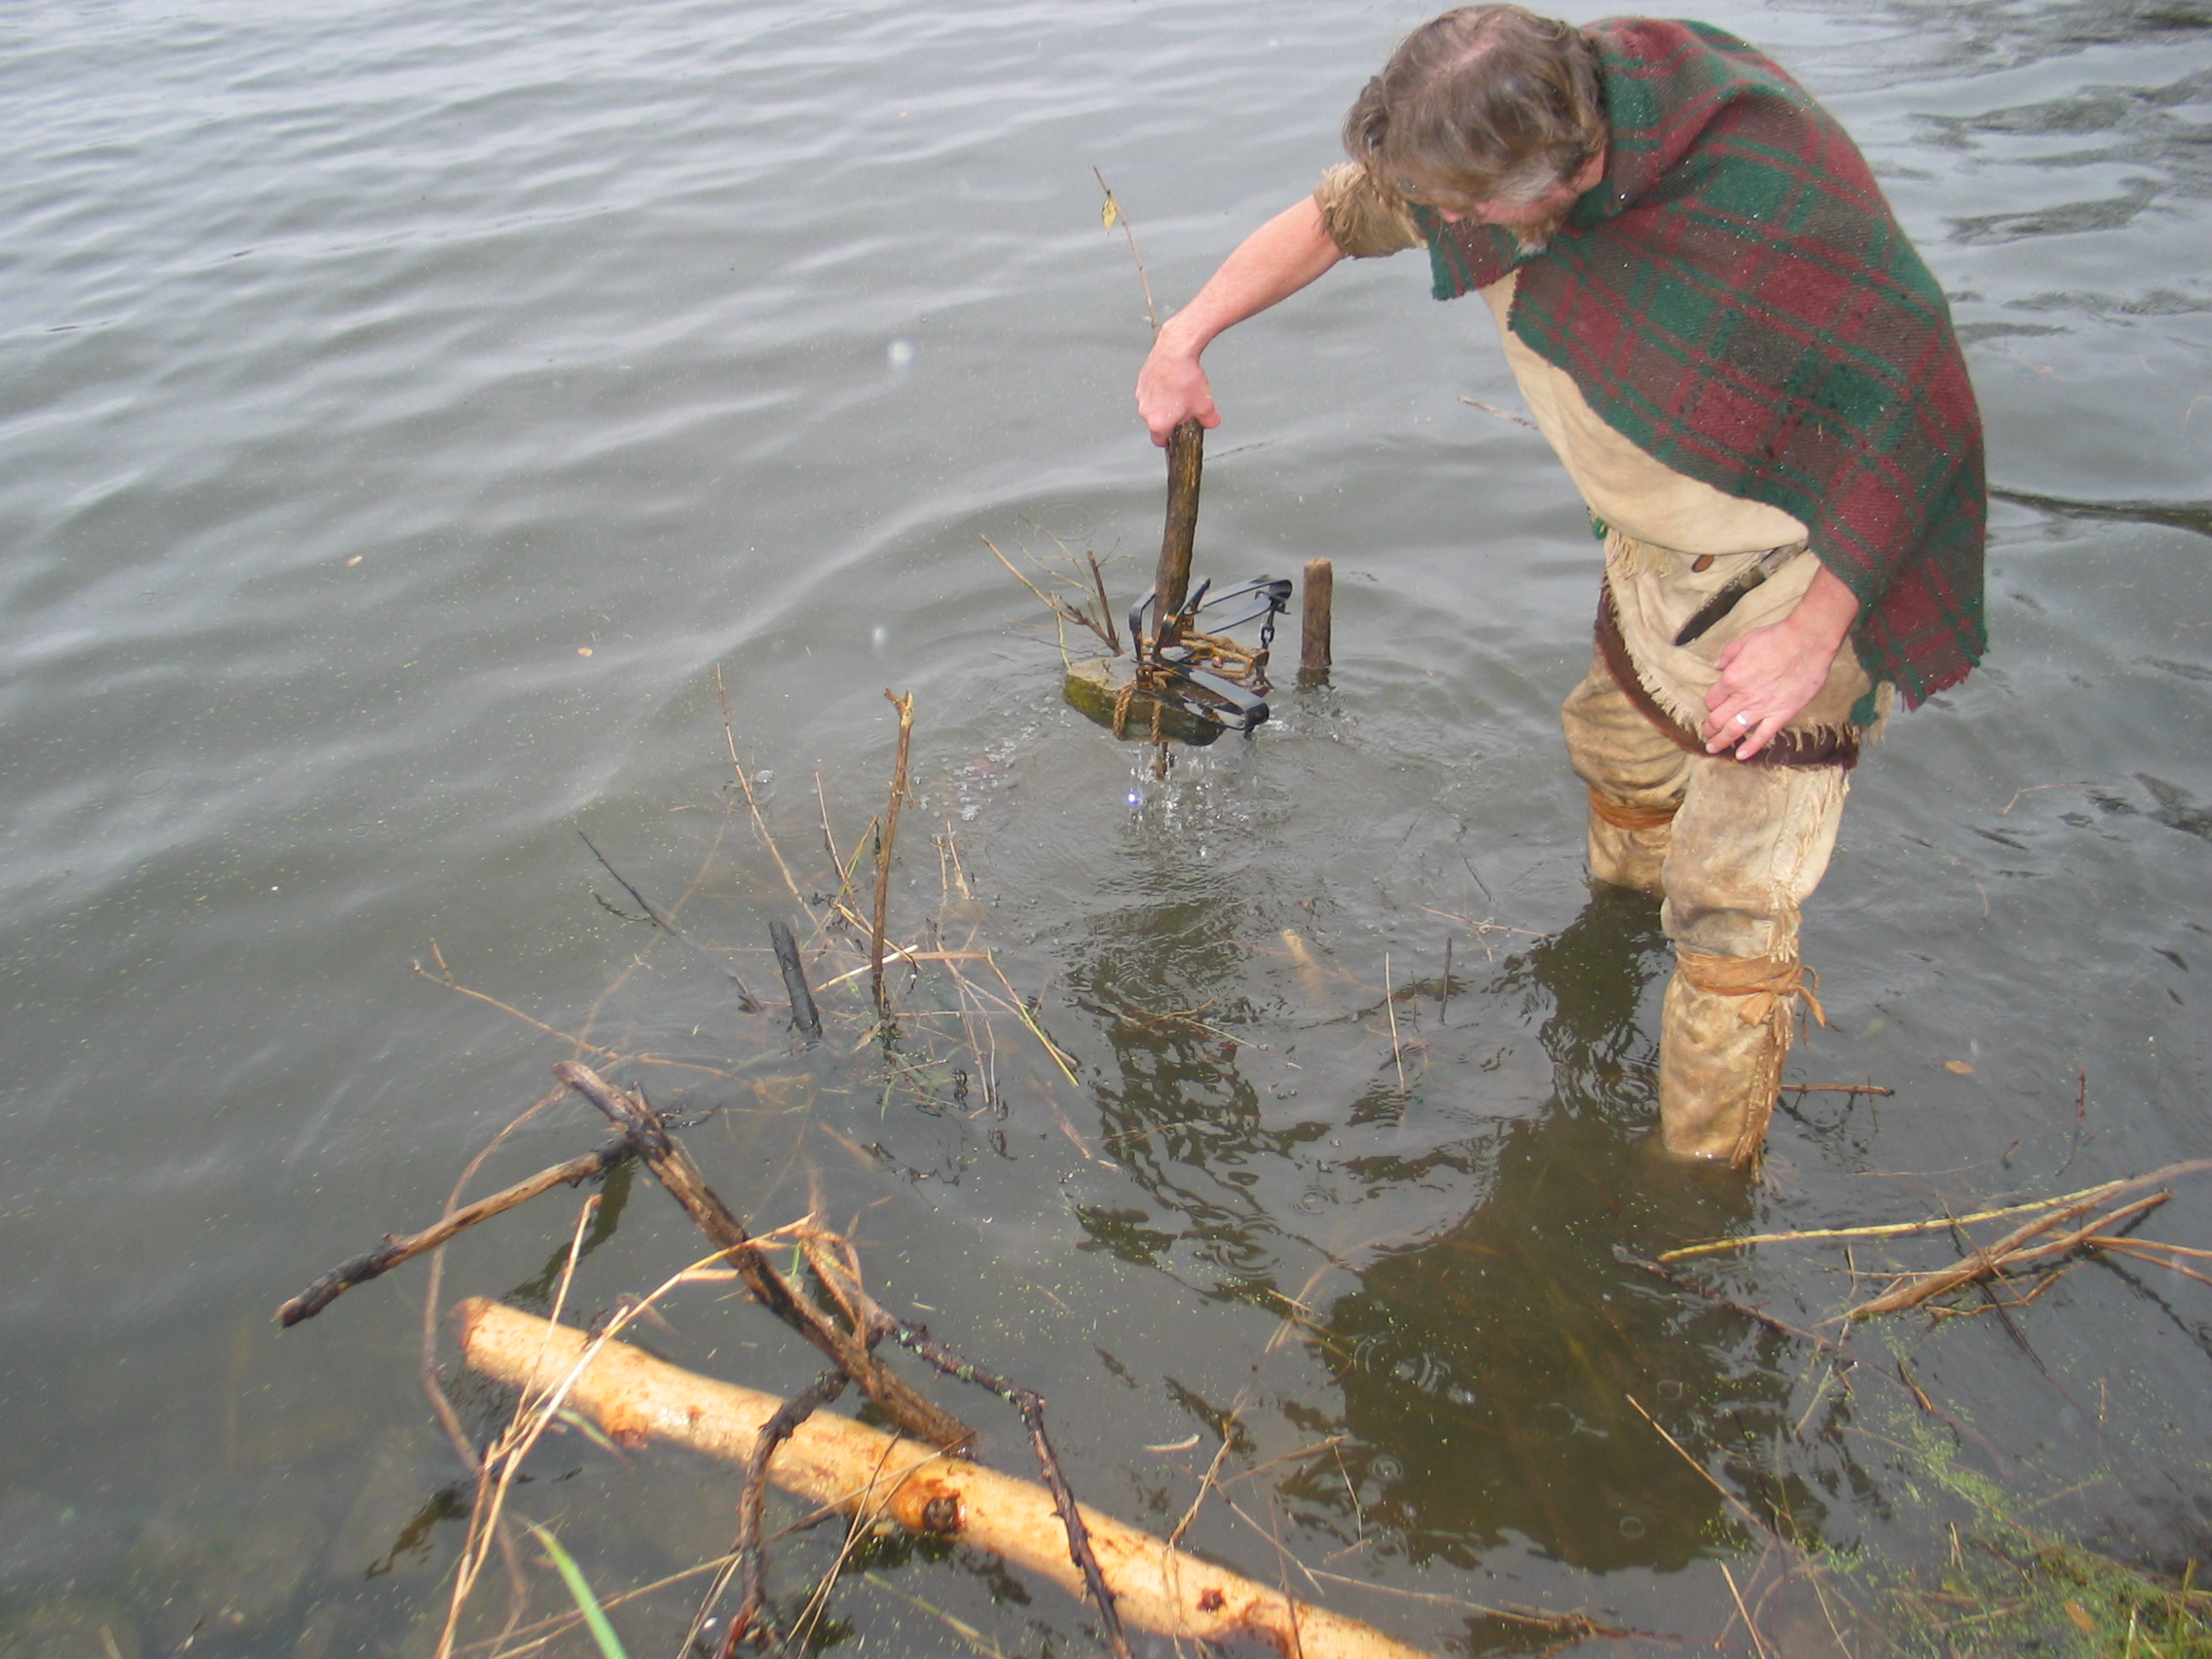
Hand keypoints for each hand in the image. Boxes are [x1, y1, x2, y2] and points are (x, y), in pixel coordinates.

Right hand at [1135, 329, 1219, 445]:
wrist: (1176, 350)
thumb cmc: (1186, 377)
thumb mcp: (1206, 405)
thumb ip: (1209, 420)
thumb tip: (1211, 422)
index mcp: (1158, 422)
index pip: (1160, 441)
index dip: (1170, 439)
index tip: (1175, 435)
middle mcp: (1145, 410)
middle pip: (1157, 421)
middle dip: (1170, 418)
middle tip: (1185, 407)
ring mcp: (1141, 395)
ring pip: (1153, 405)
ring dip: (1164, 403)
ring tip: (1180, 391)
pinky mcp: (1141, 380)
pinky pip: (1150, 391)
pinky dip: (1159, 389)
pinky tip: (1172, 380)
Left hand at [1700, 623, 1835, 757]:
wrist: (1807, 641)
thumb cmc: (1777, 638)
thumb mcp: (1745, 640)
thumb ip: (1728, 655)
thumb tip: (1716, 666)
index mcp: (1731, 678)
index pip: (1712, 699)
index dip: (1710, 705)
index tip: (1712, 707)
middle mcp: (1743, 697)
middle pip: (1717, 719)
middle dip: (1709, 728)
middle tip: (1706, 734)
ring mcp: (1762, 708)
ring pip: (1734, 730)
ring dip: (1720, 741)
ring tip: (1713, 748)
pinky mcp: (1781, 714)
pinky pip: (1763, 736)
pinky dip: (1750, 748)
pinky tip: (1740, 755)